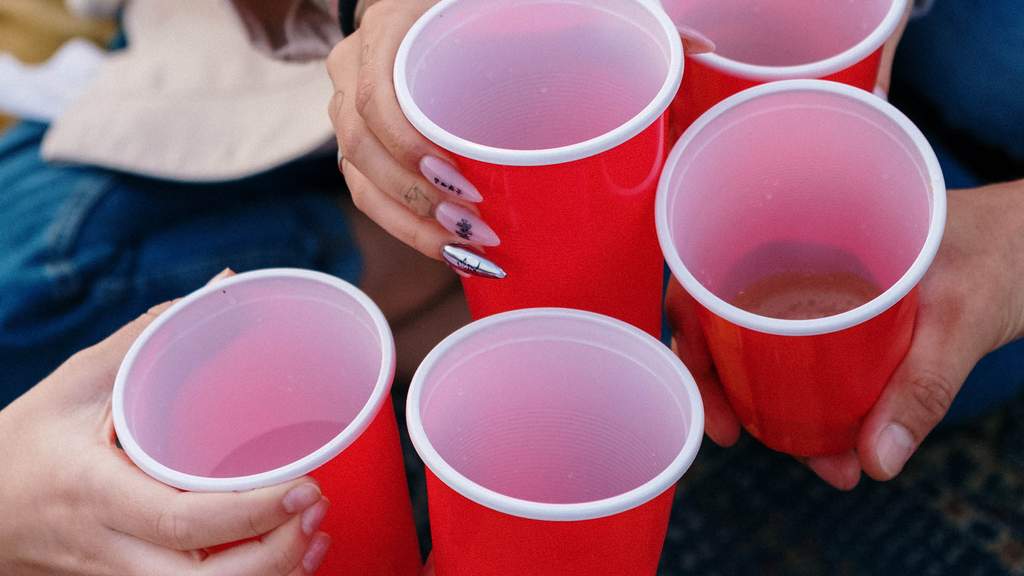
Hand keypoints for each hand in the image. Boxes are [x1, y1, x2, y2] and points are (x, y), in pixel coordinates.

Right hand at [0, 270, 331, 574]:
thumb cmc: (29, 440)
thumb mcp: (77, 382)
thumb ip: (150, 337)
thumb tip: (227, 286)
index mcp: (96, 493)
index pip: (181, 520)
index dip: (251, 513)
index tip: (307, 487)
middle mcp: (110, 549)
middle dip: (274, 558)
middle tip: (318, 508)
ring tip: (314, 532)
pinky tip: (289, 556)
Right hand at [326, 1, 714, 262]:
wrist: (455, 6)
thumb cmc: (506, 5)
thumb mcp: (558, 2)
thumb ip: (624, 21)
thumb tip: (707, 51)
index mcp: (398, 22)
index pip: (374, 90)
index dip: (407, 144)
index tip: (466, 183)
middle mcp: (360, 58)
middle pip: (359, 144)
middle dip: (417, 202)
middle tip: (478, 231)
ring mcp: (352, 99)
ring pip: (357, 176)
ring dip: (409, 225)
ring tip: (469, 251)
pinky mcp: (363, 136)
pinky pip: (365, 189)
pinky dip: (402, 227)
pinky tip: (449, 250)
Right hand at [667, 181, 1023, 489]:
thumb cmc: (1005, 245)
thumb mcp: (961, 313)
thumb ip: (921, 384)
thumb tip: (874, 460)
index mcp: (797, 227)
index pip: (704, 279)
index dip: (688, 342)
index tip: (712, 405)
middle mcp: (794, 256)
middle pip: (725, 323)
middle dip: (727, 390)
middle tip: (746, 439)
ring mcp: (818, 286)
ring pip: (766, 350)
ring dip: (777, 408)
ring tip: (826, 463)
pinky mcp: (846, 313)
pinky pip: (808, 359)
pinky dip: (814, 402)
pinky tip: (844, 441)